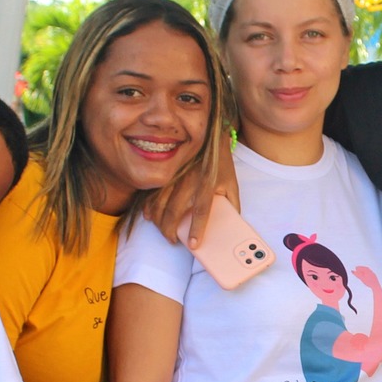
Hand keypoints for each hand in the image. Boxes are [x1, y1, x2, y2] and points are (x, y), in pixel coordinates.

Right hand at [150, 127, 235, 247]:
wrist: (209, 138)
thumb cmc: (221, 165)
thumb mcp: (232, 183)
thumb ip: (232, 204)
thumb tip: (231, 226)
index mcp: (207, 184)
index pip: (201, 210)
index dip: (197, 228)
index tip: (194, 244)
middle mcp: (189, 180)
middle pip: (175, 210)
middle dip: (171, 230)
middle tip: (173, 240)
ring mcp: (174, 176)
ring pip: (160, 202)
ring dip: (159, 221)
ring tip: (163, 232)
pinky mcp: (166, 172)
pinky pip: (153, 192)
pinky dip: (149, 206)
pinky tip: (149, 216)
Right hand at [352, 265, 380, 289]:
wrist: (376, 286)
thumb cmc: (369, 282)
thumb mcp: (362, 278)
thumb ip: (357, 274)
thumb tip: (352, 271)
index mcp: (368, 271)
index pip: (362, 268)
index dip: (359, 267)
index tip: (356, 267)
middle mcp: (371, 271)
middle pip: (365, 268)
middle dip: (361, 268)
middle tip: (357, 269)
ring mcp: (373, 274)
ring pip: (368, 271)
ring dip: (364, 270)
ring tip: (361, 272)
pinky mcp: (374, 277)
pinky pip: (370, 273)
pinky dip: (367, 273)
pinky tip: (366, 276)